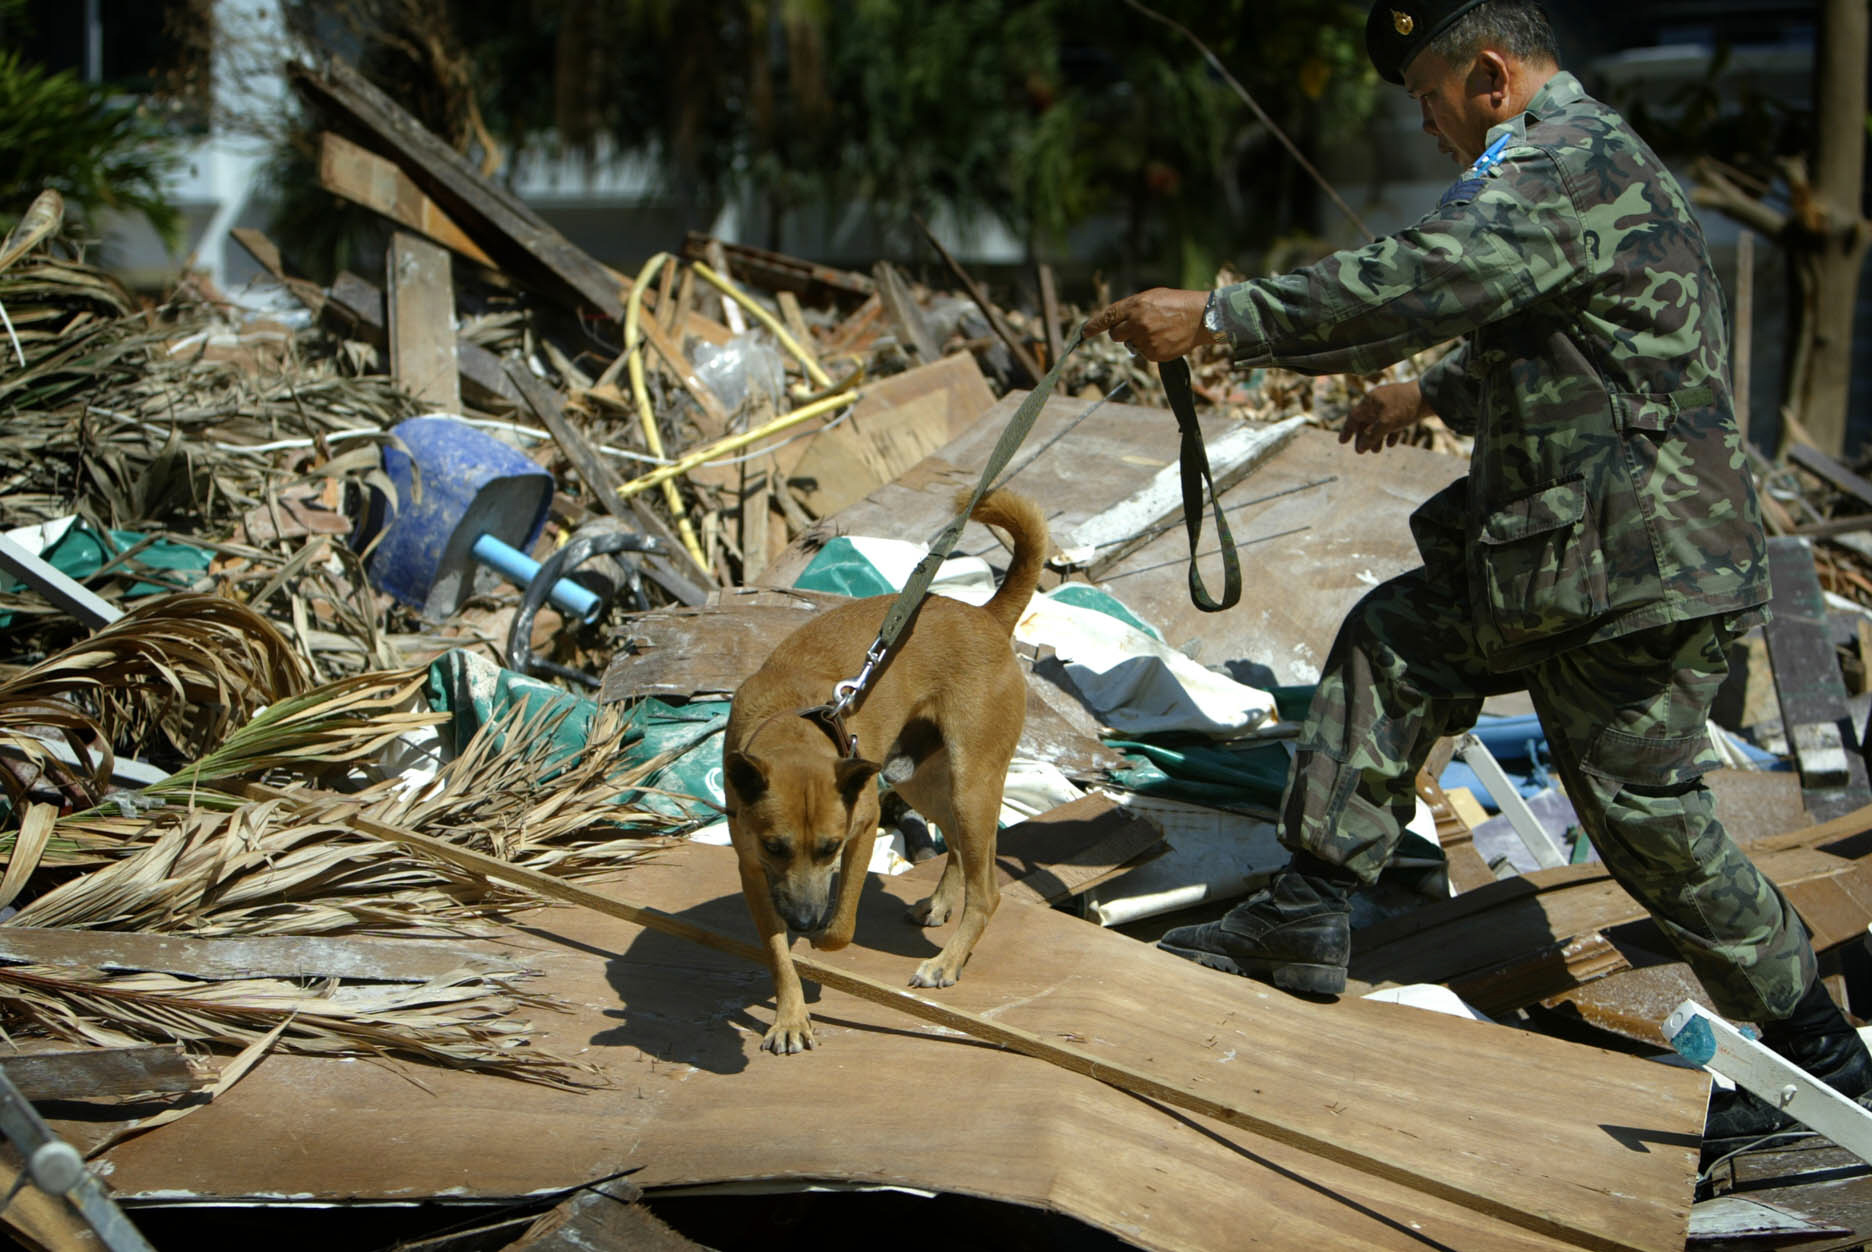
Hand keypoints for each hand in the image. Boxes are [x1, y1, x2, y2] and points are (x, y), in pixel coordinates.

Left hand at [1083, 288, 1214, 361]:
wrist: (1201, 317)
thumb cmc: (1177, 303)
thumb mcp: (1152, 296)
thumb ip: (1132, 307)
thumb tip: (1116, 321)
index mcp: (1135, 305)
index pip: (1107, 316)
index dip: (1093, 326)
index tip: (1084, 332)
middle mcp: (1137, 323)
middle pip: (1115, 335)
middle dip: (1122, 332)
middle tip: (1138, 326)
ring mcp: (1145, 340)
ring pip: (1130, 345)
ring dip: (1138, 340)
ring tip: (1158, 330)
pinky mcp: (1154, 354)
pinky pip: (1143, 354)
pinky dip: (1150, 349)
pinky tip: (1163, 339)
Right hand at [1340, 381, 1429, 453]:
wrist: (1430, 396)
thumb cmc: (1405, 407)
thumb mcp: (1385, 424)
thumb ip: (1371, 436)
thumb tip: (1360, 448)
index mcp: (1370, 401)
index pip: (1353, 416)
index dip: (1347, 430)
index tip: (1343, 442)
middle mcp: (1378, 401)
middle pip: (1365, 421)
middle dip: (1363, 437)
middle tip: (1362, 451)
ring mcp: (1391, 404)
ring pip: (1379, 423)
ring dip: (1376, 437)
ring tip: (1377, 450)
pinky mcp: (1403, 408)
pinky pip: (1391, 422)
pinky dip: (1389, 433)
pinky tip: (1392, 443)